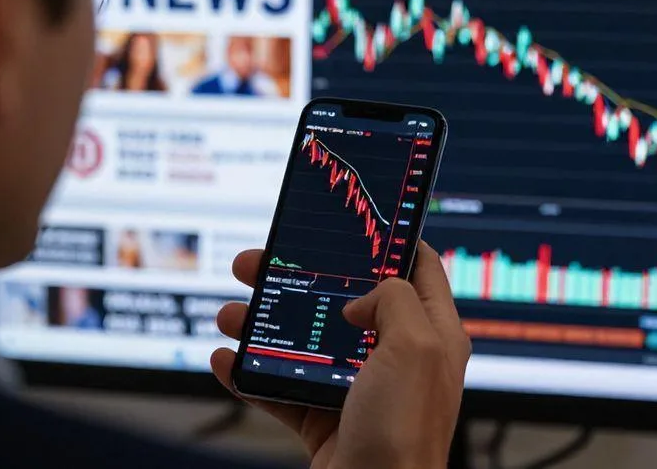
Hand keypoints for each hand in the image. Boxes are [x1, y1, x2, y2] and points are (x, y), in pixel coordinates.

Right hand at [210, 241, 471, 468]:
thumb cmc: (405, 433)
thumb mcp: (415, 347)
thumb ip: (394, 300)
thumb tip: (358, 298)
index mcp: (431, 334)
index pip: (416, 269)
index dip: (387, 240)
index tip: (352, 222)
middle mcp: (395, 358)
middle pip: (343, 300)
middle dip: (298, 279)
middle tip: (259, 263)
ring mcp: (358, 389)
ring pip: (305, 341)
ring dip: (263, 324)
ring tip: (231, 315)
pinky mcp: (324, 418)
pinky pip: (280, 386)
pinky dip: (250, 373)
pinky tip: (225, 360)